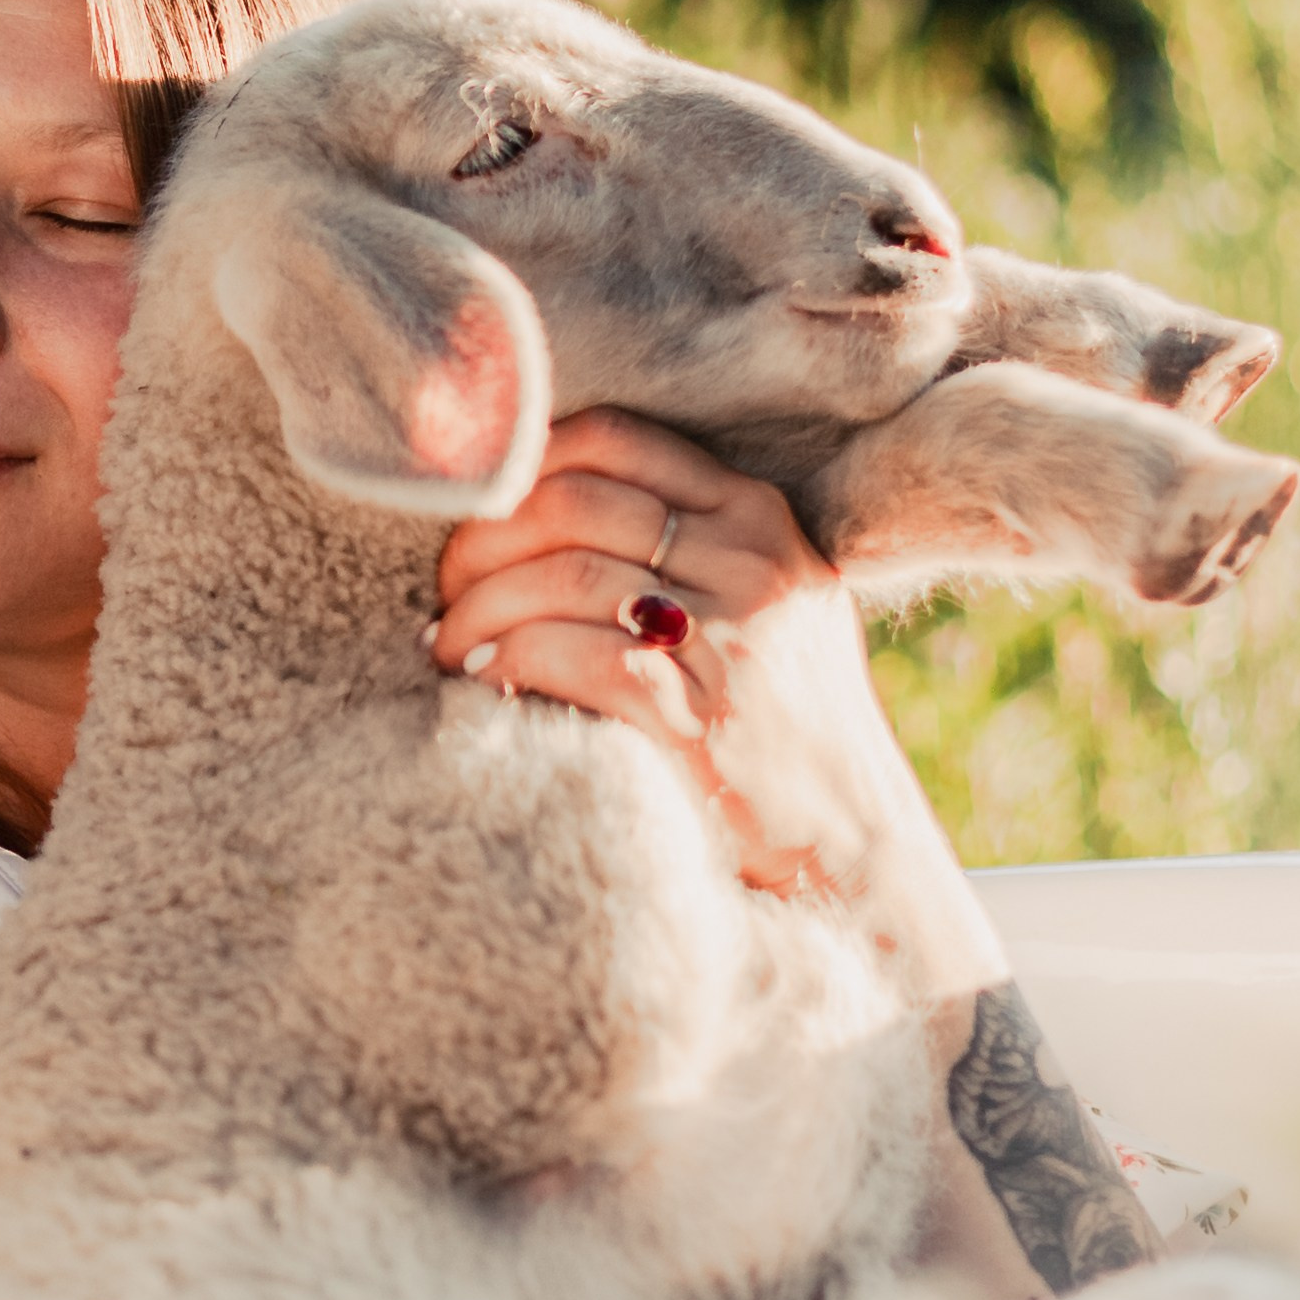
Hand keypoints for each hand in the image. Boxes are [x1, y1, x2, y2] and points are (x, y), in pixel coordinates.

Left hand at [435, 410, 1140, 1299]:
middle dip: (482, 540)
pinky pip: (570, 652)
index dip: (521, 466)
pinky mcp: (699, 714)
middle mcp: (751, 561)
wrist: (854, 857)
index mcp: (761, 518)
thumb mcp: (766, 609)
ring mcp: (730, 636)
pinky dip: (507, 658)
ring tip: (448, 641)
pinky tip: (482, 678)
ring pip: (561, 574)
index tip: (478, 512)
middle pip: (571, 502)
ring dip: (480, 607)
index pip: (614, 441)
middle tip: (445, 585)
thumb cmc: (784, 732)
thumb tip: (533, 512)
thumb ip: (686, 548)